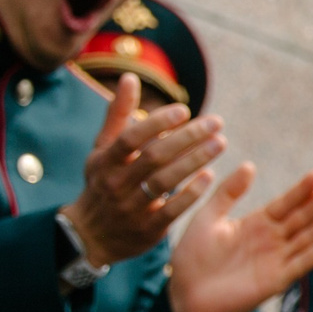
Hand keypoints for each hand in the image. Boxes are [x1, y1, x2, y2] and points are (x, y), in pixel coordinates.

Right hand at [62, 75, 226, 265]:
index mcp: (106, 161)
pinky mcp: (148, 228)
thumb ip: (119, 115)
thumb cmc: (104, 182)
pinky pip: (172, 210)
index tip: (185, 110)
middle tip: (216, 123)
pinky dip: (191, 192)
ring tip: (220, 143)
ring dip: (196, 161)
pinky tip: (210, 176)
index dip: (157, 123)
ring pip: (166, 181)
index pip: (131, 138)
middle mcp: (116, 183)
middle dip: (188, 138)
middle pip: (155, 157)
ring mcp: (132, 207)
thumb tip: (129, 77)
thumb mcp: (104, 150)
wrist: (91, 234)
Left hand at [167, 166, 312, 311]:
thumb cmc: (191, 257)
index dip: (302, 190)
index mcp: (256, 224)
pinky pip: (303, 262)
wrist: (183, 296)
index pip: (286, 203)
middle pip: (304, 217)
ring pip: (310, 236)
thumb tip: (250, 165)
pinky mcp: (277, 280)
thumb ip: (227, 193)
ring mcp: (277, 260)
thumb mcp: (207, 217)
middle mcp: (272, 240)